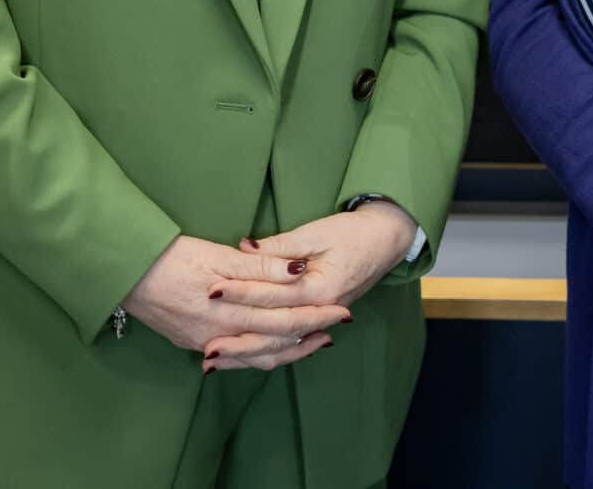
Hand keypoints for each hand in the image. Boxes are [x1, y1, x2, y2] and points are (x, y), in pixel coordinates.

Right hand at [122, 235, 351, 360]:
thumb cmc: (170, 256)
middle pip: (274, 343)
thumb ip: (260, 266)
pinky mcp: (191, 341)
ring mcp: (203, 342)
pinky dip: (257, 353)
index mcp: (230, 312)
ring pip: (254, 356)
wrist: (123, 272)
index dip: (316, 317)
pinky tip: (267, 348)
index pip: (285, 320)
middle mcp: (219, 335)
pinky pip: (234, 356)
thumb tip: (298, 273)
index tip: (342, 313)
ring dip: (285, 350)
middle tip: (336, 329)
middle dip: (308, 337)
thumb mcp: (218, 254)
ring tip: (310, 343)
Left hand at [197, 203, 417, 371]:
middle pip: (275, 331)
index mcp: (321, 289)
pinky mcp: (319, 320)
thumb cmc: (352, 233)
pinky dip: (264, 352)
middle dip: (238, 338)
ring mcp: (322, 319)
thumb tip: (243, 248)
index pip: (274, 295)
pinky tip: (241, 357)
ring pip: (281, 345)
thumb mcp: (316, 232)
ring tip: (215, 360)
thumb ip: (279, 246)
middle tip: (206, 344)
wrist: (386, 240)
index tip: (213, 290)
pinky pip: (289, 343)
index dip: (242, 292)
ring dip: (247, 354)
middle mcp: (322, 311)